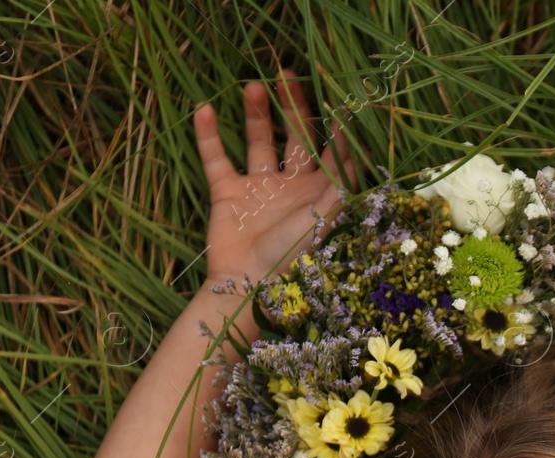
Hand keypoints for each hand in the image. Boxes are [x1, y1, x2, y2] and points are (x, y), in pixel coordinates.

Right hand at [192, 68, 359, 286]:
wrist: (248, 287)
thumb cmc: (293, 258)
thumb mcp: (323, 220)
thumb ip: (337, 184)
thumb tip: (350, 147)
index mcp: (320, 193)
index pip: (331, 150)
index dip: (334, 125)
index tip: (336, 92)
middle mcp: (291, 185)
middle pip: (294, 136)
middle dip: (292, 106)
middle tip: (286, 73)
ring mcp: (258, 187)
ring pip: (257, 140)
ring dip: (255, 114)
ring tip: (253, 85)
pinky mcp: (227, 193)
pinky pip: (216, 159)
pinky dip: (208, 135)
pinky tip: (203, 108)